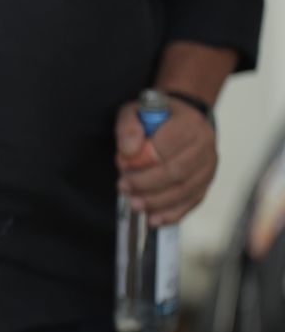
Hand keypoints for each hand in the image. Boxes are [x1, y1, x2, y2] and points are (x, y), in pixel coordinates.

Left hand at [114, 99, 216, 226]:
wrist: (182, 118)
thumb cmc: (155, 117)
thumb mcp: (135, 111)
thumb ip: (128, 127)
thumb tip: (129, 151)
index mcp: (189, 124)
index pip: (167, 147)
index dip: (143, 160)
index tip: (122, 164)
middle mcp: (205, 145)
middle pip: (176, 172)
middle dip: (146, 184)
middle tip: (123, 186)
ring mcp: (209, 166)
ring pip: (185, 191)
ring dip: (156, 201)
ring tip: (134, 203)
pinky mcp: (206, 182)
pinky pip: (192, 201)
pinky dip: (172, 213)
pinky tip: (153, 219)